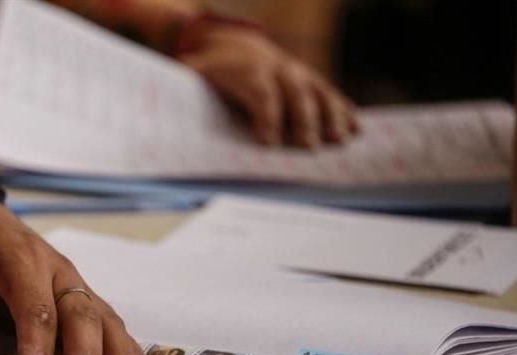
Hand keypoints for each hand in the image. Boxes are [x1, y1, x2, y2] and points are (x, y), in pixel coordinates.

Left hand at [0, 184, 148, 354]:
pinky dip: (124, 342)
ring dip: (116, 352)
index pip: (36, 312)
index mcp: (20, 261)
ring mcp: (71, 279)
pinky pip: (106, 316)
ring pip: (101, 315)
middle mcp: (55, 268)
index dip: (36, 352)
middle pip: (79, 313)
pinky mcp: (78, 290)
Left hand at [179, 27, 357, 146]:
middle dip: (302, 121)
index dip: (265, 117)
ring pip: (319, 93)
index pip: (260, 94)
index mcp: (249, 72)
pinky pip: (332, 94)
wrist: (234, 44)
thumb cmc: (212, 69)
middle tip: (308, 148)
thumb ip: (184, 87)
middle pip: (295, 95)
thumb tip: (159, 105)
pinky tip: (357, 129)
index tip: (268, 142)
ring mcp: (298, 74)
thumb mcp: (194, 73)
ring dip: (331, 116)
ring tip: (339, 140)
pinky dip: (345, 110)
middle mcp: (278, 70)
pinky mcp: (312, 81)